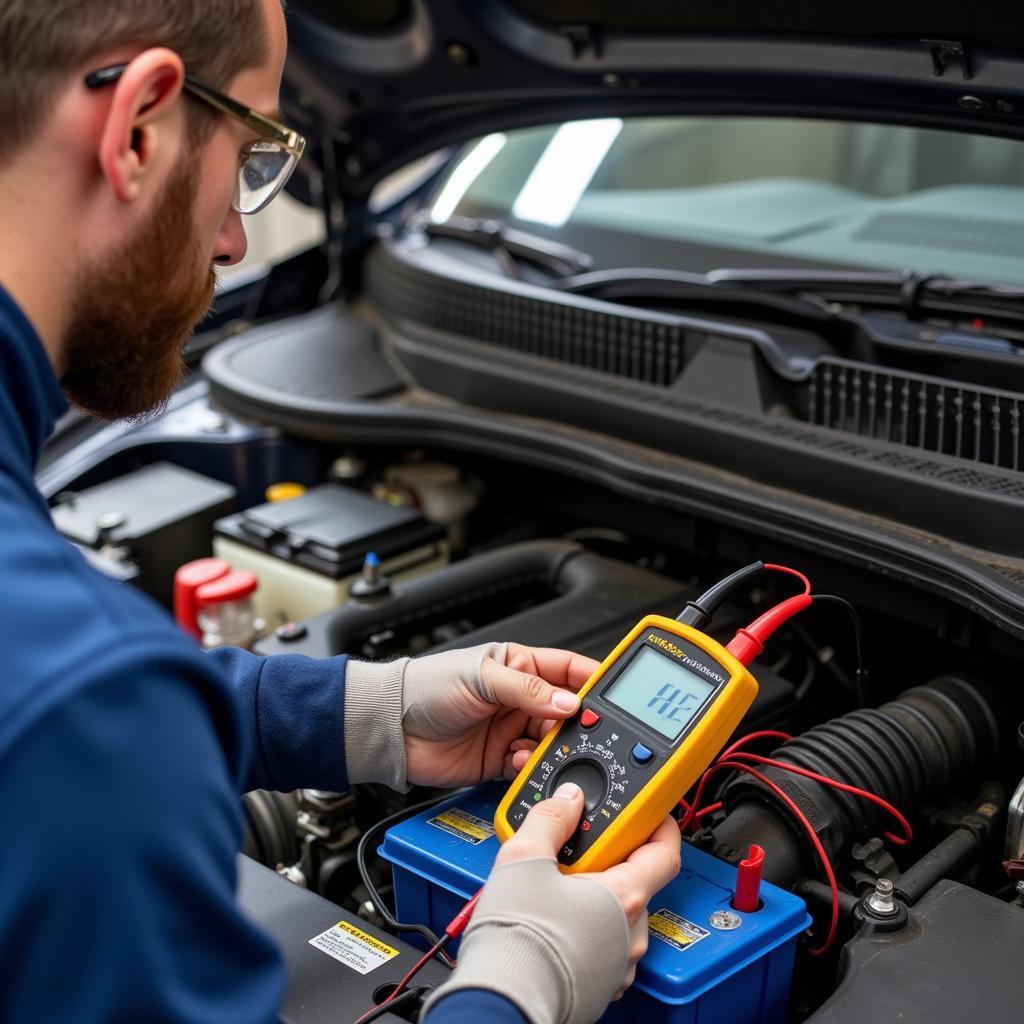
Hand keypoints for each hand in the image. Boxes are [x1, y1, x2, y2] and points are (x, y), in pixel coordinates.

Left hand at [403, 643, 598, 788]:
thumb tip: (569, 702)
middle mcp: (519, 698)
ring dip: (551, 748)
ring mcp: (510, 729)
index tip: (611, 696)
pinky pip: (529, 767)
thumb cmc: (427, 688)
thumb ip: (527, 689)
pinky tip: (519, 761)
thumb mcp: (481, 677)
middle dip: (574, 723)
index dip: (590, 681)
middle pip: (565, 712)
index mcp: (518, 665)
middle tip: (579, 732)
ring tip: (541, 748)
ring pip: (550, 742)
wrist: (392, 729)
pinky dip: (531, 768)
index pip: (567, 670)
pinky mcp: (499, 760)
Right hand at [497, 782, 680, 998]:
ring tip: (557, 887)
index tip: (645, 812)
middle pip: (637, 880)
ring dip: (598, 895)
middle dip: (611, 859)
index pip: (666, 850)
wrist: (500, 1002)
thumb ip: (550, 817)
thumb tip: (567, 799)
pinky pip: (605, 945)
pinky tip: (556, 919)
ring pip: (620, 915)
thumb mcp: (525, 858)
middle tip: (577, 849)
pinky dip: (589, 927)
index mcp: (623, 898)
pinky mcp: (600, 985)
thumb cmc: (516, 940)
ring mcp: (618, 964)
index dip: (658, 825)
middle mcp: (631, 934)